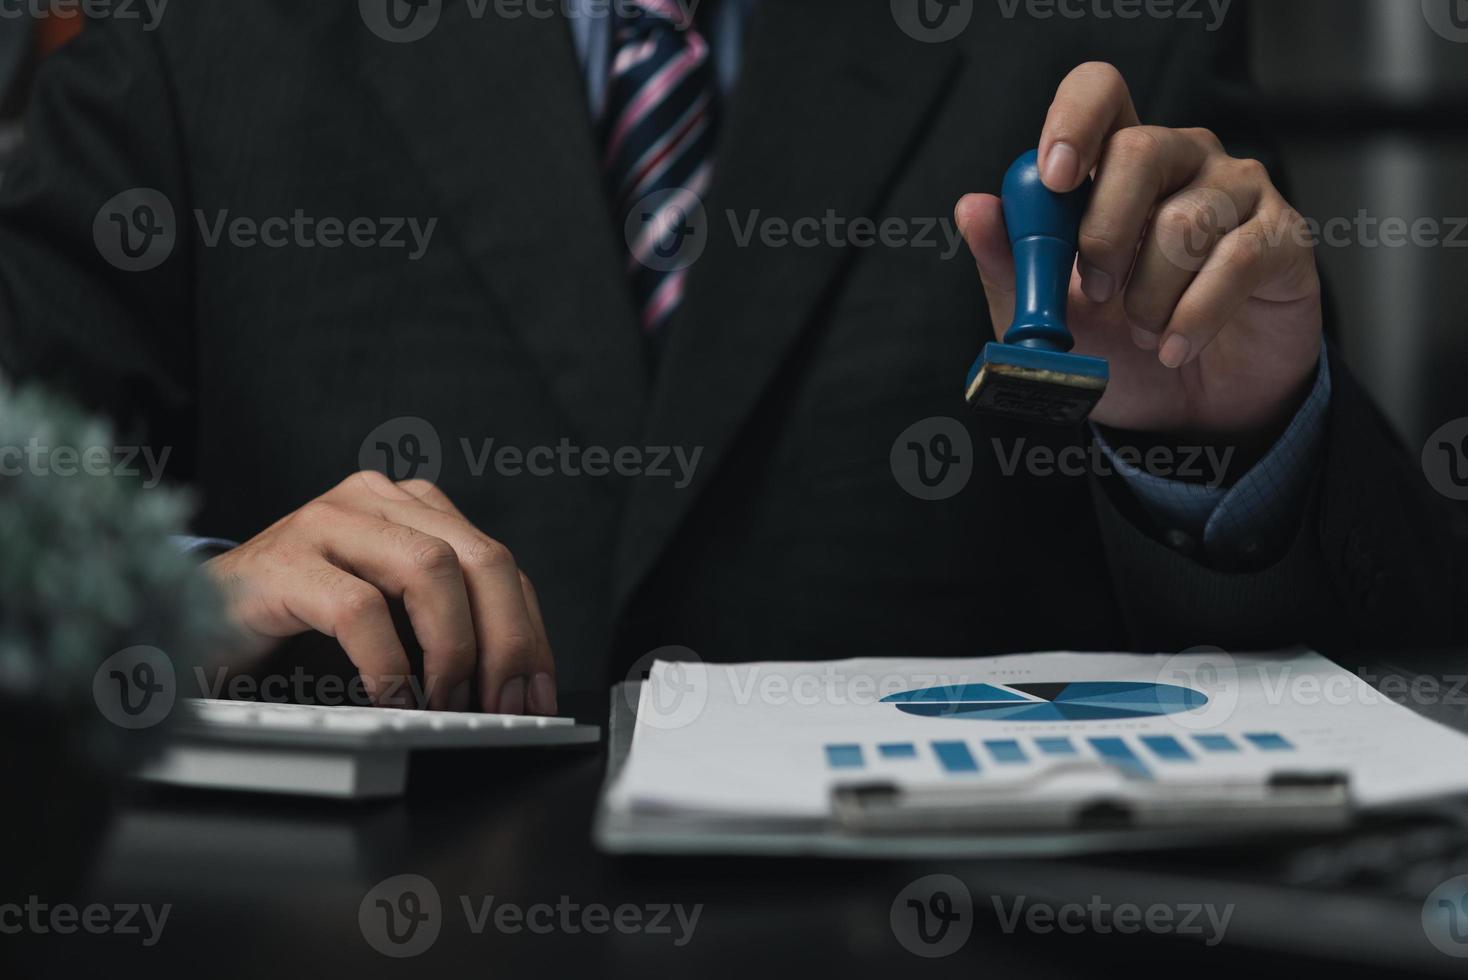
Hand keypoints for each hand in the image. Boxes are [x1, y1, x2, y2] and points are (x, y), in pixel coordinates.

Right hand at [204, 471, 555, 713]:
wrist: (187, 618)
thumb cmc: (295, 622)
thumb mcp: (385, 612)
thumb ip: (440, 621)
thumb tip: (512, 680)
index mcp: (410, 507)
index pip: (497, 562)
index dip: (528, 629)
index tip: (537, 691)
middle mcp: (376, 499)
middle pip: (479, 557)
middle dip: (508, 639)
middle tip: (507, 704)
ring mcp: (327, 520)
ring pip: (432, 569)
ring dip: (455, 647)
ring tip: (450, 703)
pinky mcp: (283, 560)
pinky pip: (360, 608)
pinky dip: (388, 662)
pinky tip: (392, 698)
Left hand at [955, 62, 1321, 444]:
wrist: (1191, 406)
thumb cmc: (1120, 345)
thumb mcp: (1050, 313)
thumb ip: (1009, 262)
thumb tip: (973, 209)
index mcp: (1116, 162)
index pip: (1099, 92)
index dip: (1074, 121)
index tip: (1056, 178)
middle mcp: (1181, 158)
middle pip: (1141, 148)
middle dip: (1104, 230)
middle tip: (1097, 290)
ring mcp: (1237, 191)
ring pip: (1184, 220)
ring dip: (1150, 294)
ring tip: (1142, 334)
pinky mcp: (1282, 237)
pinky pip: (1236, 261)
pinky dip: (1194, 317)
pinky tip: (1173, 349)